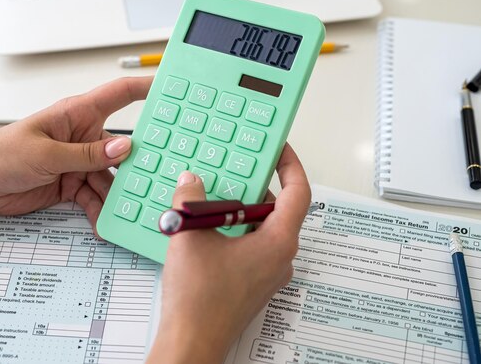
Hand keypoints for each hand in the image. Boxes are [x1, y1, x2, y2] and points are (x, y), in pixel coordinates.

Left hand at [0, 76, 151, 228]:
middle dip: (138, 163)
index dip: (146, 88)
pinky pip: (94, 197)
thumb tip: (124, 147)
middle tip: (157, 176)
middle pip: (121, 147)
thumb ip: (85, 154)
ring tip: (129, 210)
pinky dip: (99, 211)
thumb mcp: (45, 154)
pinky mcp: (71, 184)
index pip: (119, 95)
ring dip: (118, 196)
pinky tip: (104, 223)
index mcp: (77, 115)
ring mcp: (78, 162)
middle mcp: (83, 137)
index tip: (172, 90)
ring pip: (110, 178)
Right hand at [147, 144, 310, 363]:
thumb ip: (191, 199)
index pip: (299, 193)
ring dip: (242, 210)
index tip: (279, 150)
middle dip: (256, 186)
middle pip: (279, 209)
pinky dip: (236, 230)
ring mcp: (267, 273)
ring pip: (263, 229)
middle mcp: (280, 258)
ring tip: (216, 196)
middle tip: (237, 169)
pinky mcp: (252, 283)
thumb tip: (191, 182)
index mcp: (277, 242)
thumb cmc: (199, 299)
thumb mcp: (190, 234)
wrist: (191, 340)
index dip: (291, 165)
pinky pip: (251, 246)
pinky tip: (208, 227)